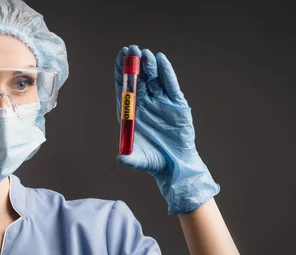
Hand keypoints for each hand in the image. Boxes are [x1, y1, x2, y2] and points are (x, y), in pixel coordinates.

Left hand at [114, 45, 220, 213]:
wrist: (175, 164)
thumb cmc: (154, 161)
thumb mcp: (139, 159)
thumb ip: (129, 158)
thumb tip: (121, 158)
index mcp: (131, 112)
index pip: (123, 87)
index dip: (121, 71)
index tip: (120, 56)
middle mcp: (144, 104)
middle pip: (137, 79)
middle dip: (134, 64)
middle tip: (132, 49)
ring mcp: (160, 102)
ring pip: (153, 79)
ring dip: (149, 66)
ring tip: (145, 54)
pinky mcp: (176, 103)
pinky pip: (170, 85)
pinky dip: (166, 72)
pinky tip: (162, 60)